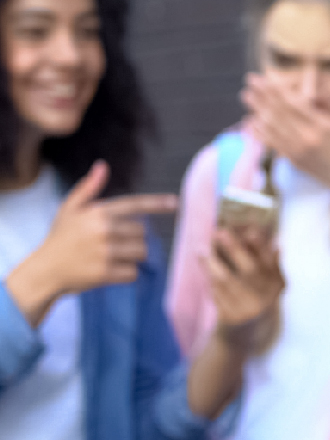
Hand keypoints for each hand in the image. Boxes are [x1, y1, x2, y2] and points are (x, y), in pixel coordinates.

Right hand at [6, 161, 176, 326]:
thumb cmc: (60, 238)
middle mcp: (103, 230)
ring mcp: (105, 252)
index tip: (176, 202)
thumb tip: (102, 165)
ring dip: (131, 257)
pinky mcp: (105, 273)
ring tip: (110, 257)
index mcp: (98, 212)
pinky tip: (108, 271)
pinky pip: (133, 272)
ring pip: (141, 252)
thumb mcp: (69, 209)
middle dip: (133, 239)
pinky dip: (125, 274)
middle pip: (142, 233)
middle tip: (111, 244)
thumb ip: (88, 188)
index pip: (134, 204)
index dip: (157, 203)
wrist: (44, 271)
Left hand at [200, 226, 284, 354]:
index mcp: (276, 287)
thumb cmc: (255, 303)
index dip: (260, 245)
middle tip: (220, 232)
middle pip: (249, 269)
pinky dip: (208, 280)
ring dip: (212, 263)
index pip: (270, 262)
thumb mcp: (269, 287)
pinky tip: (203, 269)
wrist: (243, 338)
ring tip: (201, 250)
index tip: (250, 230)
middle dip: (235, 249)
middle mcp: (265, 299)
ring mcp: (247, 310)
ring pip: (227, 281)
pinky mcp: (229, 319)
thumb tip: (277, 241)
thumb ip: (272, 265)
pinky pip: (216, 294)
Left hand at [241, 73, 329, 191]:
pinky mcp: (293, 160)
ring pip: (271, 127)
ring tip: (246, 96)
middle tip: (249, 81)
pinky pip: (272, 143)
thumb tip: (315, 88)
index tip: (264, 77)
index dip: (276, 89)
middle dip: (262, 95)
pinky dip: (259, 131)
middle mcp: (306, 137)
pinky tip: (251, 122)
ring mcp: (297, 150)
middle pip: (278, 112)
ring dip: (257, 110)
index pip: (292, 102)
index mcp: (322, 125)